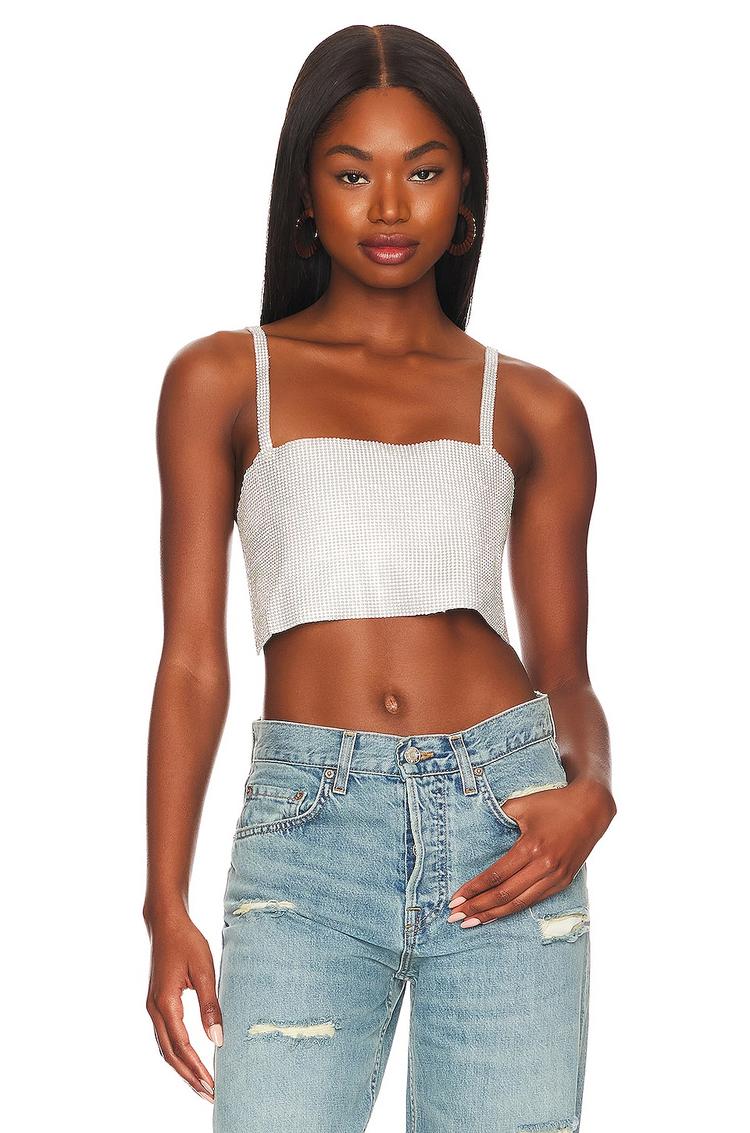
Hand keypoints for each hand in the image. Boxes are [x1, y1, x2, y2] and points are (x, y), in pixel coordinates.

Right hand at [144, 910, 222, 1101]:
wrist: (165, 923)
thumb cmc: (187, 942)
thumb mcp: (204, 970)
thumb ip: (211, 1005)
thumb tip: (218, 1039)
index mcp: (166, 1003)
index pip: (182, 1046)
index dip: (197, 1068)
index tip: (213, 1085)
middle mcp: (154, 1010)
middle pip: (170, 1054)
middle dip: (189, 1077)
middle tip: (209, 1094)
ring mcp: (152, 1007)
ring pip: (165, 1048)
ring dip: (182, 1068)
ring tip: (200, 1085)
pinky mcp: (156, 1003)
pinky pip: (164, 1037)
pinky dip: (176, 1054)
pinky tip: (188, 1060)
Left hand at [447, 778, 615, 927]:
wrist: (591, 808)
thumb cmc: (553, 802)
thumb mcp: (522, 804)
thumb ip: (498, 817)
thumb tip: (477, 828)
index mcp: (530, 847)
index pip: (495, 876)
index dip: (473, 890)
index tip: (454, 899)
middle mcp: (543, 866)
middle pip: (504, 895)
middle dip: (477, 908)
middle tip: (455, 918)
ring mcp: (555, 876)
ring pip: (519, 903)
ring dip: (493, 915)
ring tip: (471, 922)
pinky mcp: (564, 881)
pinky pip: (535, 900)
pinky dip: (514, 909)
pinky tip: (498, 914)